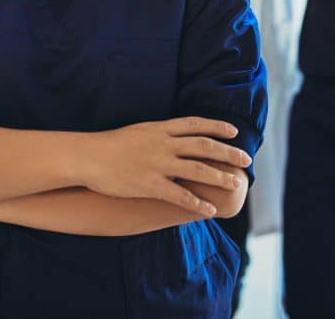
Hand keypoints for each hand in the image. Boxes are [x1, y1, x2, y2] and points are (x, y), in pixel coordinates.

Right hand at [84, 117, 251, 216]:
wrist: (88, 157)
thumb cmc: (110, 145)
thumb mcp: (138, 131)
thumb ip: (159, 134)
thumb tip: (175, 136)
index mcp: (160, 129)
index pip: (195, 125)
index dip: (217, 127)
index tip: (234, 131)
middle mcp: (163, 144)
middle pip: (203, 146)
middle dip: (228, 152)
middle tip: (245, 159)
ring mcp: (158, 164)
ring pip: (197, 169)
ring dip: (219, 177)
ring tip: (235, 184)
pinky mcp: (150, 184)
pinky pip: (179, 195)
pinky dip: (197, 203)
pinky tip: (209, 210)